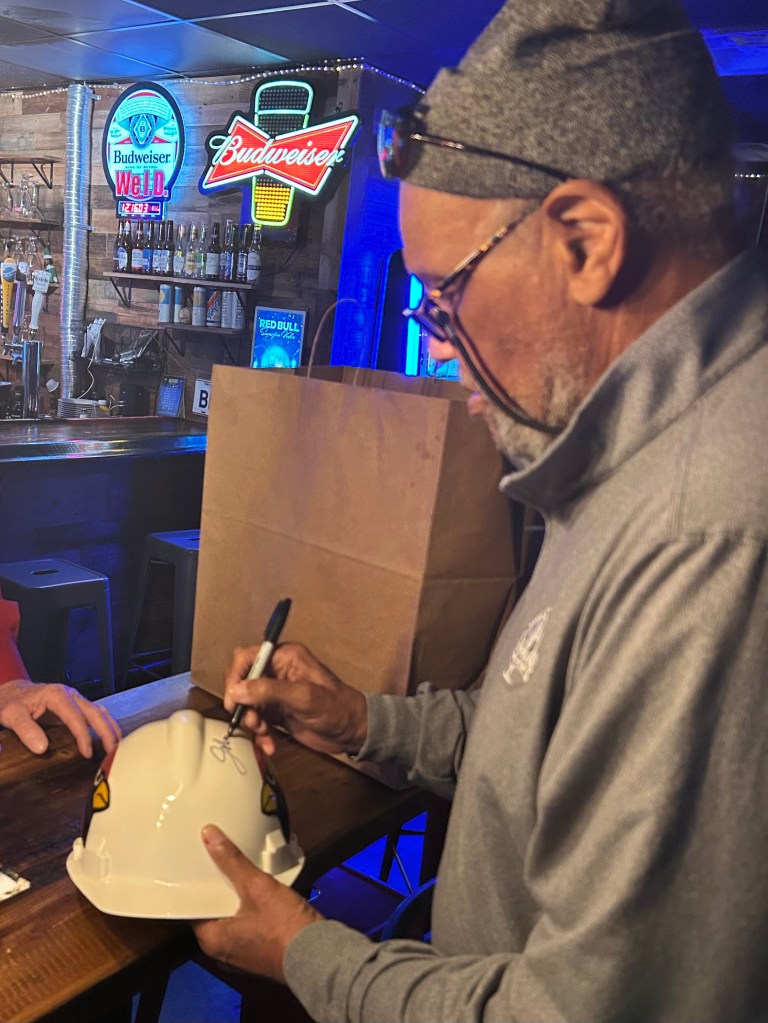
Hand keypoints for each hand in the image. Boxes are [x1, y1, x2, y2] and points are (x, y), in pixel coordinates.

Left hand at [0, 679, 120, 756]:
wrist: (12, 692)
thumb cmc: (12, 702)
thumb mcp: (12, 714)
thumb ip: (26, 730)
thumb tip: (42, 748)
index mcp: (57, 695)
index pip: (77, 717)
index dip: (84, 736)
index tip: (88, 752)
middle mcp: (70, 695)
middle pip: (95, 713)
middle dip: (106, 732)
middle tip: (112, 751)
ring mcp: (74, 700)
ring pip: (99, 712)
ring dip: (110, 728)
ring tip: (117, 746)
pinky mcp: (75, 706)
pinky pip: (95, 714)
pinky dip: (105, 725)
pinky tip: (109, 737)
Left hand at [193, 824, 321, 982]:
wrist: (319, 954)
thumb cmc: (283, 927)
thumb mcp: (257, 887)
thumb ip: (232, 861)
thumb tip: (209, 836)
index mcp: (211, 940)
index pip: (193, 907)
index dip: (195, 884)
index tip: (195, 863)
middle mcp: (222, 950)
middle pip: (213, 910)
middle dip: (217, 886)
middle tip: (216, 859)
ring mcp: (242, 952)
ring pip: (232, 916)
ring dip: (236, 895)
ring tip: (237, 867)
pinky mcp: (261, 949)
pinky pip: (248, 922)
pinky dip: (250, 905)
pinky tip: (257, 886)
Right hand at [224, 642, 367, 756]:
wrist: (352, 732)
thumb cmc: (334, 707)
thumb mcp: (303, 696)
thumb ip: (269, 691)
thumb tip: (236, 690)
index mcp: (284, 656)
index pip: (247, 657)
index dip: (235, 677)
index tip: (234, 700)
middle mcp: (276, 671)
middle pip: (242, 682)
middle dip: (244, 704)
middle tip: (253, 722)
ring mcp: (275, 693)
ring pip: (247, 704)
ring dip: (252, 722)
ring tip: (264, 734)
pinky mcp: (277, 712)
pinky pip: (257, 721)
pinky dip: (260, 735)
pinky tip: (270, 746)